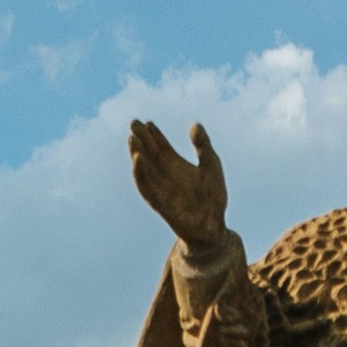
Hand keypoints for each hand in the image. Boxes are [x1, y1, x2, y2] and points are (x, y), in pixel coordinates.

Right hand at [127, 119, 228, 253]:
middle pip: (150, 153)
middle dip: (141, 139)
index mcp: (176, 165)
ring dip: (137, 153)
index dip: (154, 134)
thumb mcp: (211, 165)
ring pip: (144, 168)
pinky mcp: (158, 201)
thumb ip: (203, 145)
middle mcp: (165, 175)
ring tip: (132, 138)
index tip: (147, 122)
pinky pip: (145, 185)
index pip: (161, 146)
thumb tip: (195, 124)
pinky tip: (138, 158)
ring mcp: (160, 187)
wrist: (213, 225)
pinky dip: (140, 172)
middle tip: (134, 123)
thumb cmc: (213, 197)